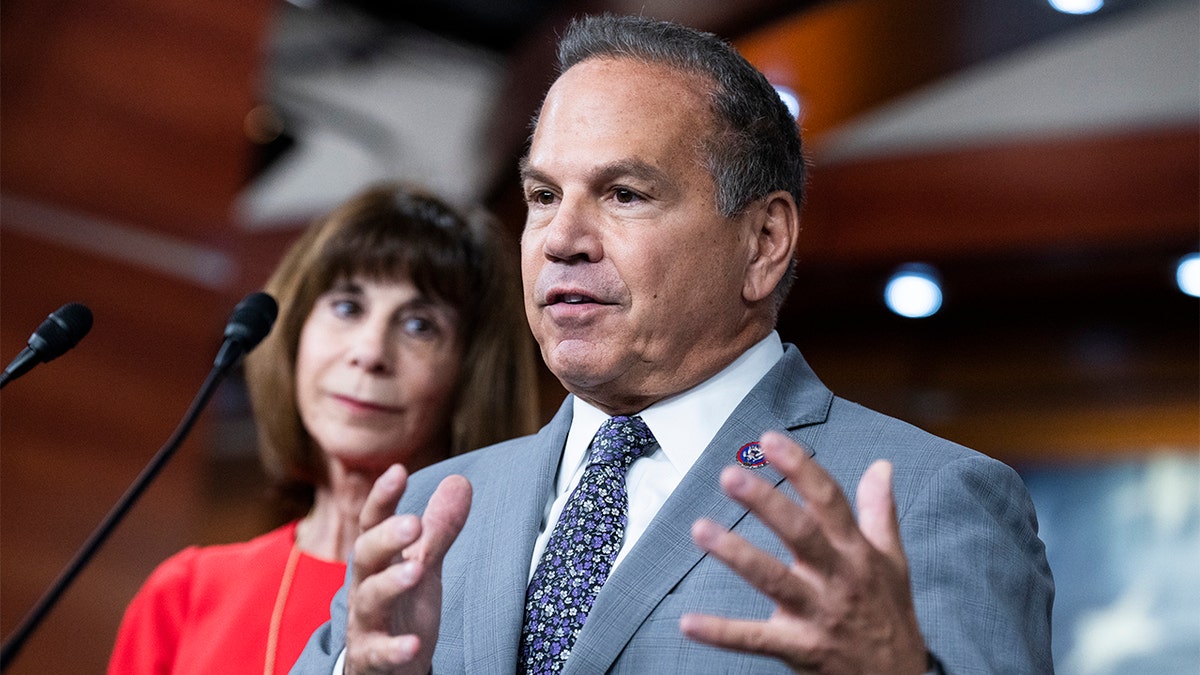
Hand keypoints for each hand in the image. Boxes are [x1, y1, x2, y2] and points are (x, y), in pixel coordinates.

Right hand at [345, 464, 471, 674]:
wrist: (385, 669)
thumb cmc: (402, 610)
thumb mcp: (424, 565)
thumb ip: (439, 529)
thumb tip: (460, 480)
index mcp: (378, 561)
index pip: (374, 523)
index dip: (383, 498)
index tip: (399, 471)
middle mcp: (365, 588)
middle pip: (366, 556)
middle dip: (386, 538)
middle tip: (413, 523)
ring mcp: (366, 624)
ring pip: (369, 600)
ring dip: (390, 584)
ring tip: (415, 571)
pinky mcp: (371, 659)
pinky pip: (377, 653)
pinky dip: (393, 648)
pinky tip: (413, 644)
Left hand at [681, 432, 927, 674]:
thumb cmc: (890, 616)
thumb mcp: (894, 562)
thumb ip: (880, 512)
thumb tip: (880, 466)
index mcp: (857, 552)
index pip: (829, 501)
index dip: (800, 468)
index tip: (769, 439)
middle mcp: (838, 578)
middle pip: (801, 534)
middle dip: (766, 503)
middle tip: (730, 474)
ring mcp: (818, 615)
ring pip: (774, 579)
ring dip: (736, 554)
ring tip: (700, 529)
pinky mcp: (800, 649)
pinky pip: (755, 640)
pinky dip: (721, 633)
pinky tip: (688, 622)